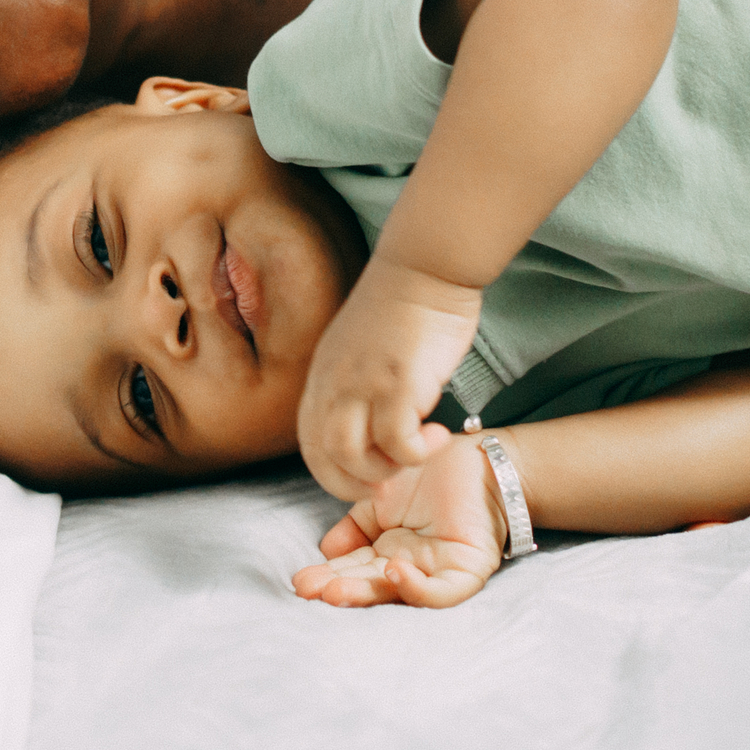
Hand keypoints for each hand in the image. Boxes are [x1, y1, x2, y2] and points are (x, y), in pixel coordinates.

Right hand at [294, 435, 505, 607]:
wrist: (478, 457)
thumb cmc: (431, 474)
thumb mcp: (380, 498)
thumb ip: (354, 524)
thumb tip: (326, 550)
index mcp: (388, 553)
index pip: (354, 569)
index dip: (329, 574)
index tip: (301, 580)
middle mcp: (410, 569)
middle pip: (372, 586)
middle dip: (340, 589)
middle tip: (310, 590)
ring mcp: (437, 573)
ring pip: (401, 594)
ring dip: (368, 594)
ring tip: (336, 589)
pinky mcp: (466, 571)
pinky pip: (442, 591)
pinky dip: (418, 588)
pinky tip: (393, 570)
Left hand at [297, 258, 483, 503]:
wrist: (425, 265)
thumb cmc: (403, 305)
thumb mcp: (358, 347)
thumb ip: (353, 383)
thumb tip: (368, 424)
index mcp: (322, 376)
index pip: (309, 443)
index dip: (334, 473)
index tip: (365, 479)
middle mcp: (334, 383)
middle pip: (326, 457)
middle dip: (356, 483)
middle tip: (390, 481)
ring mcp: (363, 383)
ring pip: (355, 456)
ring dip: (386, 471)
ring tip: (416, 454)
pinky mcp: (398, 381)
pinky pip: (399, 441)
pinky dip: (417, 452)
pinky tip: (440, 436)